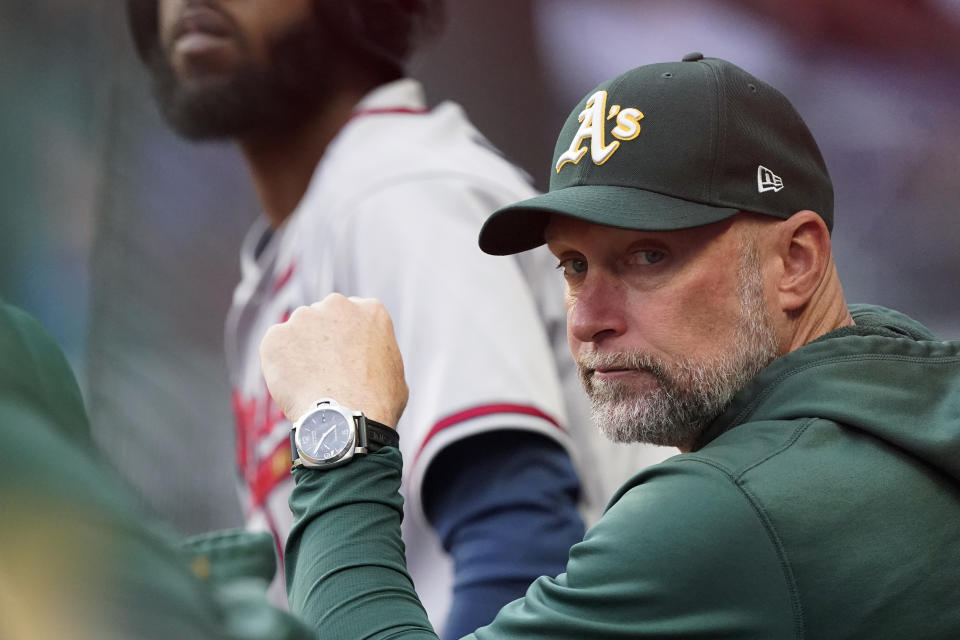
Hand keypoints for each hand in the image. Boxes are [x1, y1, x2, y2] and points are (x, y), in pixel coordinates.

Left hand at [259, 294, 407, 427]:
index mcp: (370, 309)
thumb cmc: (377, 403)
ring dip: (300, 351)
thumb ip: (377, 355)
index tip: (345, 358)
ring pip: (298, 332)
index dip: (347, 339)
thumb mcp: (395, 371)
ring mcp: (304, 318)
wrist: (345, 419)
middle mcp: (337, 304)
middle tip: (325, 371)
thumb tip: (369, 364)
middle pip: (323, 318)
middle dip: (322, 339)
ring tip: (310, 384)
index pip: (353, 316)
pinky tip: (294, 387)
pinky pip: (275, 348)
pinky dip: (280, 365)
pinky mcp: (277, 336)